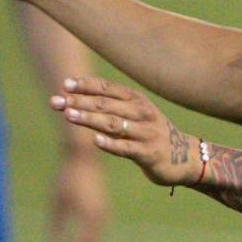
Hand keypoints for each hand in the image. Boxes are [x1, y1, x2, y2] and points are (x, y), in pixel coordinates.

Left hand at [49, 77, 201, 187]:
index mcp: (137, 100)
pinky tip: (95, 140)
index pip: (107, 88)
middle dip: (80, 102)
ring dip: (90, 118)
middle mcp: (142, 112)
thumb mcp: (134, 115)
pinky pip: (127, 148)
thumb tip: (71, 100)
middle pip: (106, 105)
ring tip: (69, 115)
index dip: (86, 85)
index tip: (65, 85)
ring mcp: (146, 132)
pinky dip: (111, 144)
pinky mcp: (148, 153)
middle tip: (57, 101)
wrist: (184, 157)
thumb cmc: (150, 133)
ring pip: (114, 123)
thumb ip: (107, 109)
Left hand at [50, 149, 109, 241]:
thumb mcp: (56, 204)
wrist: (83, 158)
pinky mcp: (102, 208)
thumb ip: (55, 228)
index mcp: (89, 216)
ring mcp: (103, 212)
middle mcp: (100, 216)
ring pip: (96, 239)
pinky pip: (97, 231)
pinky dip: (88, 240)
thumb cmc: (66, 179)